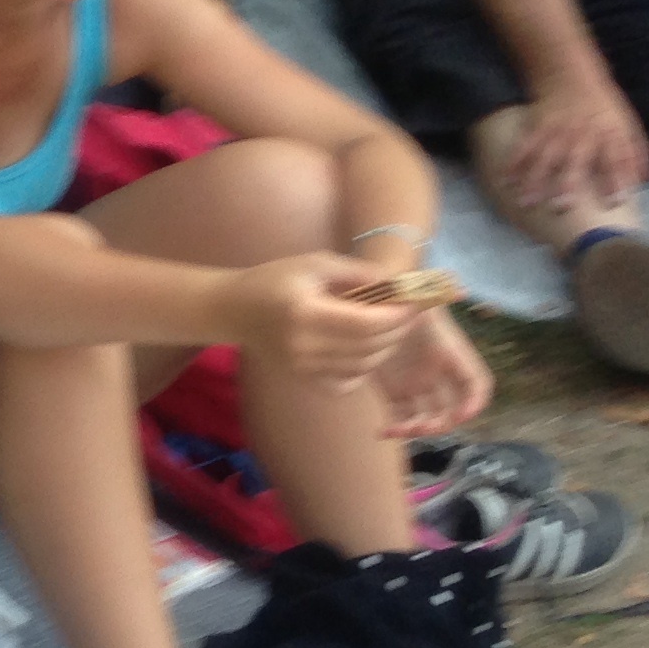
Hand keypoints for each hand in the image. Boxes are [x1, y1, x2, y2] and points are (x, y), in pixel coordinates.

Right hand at [229, 253, 418, 389]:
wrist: (234, 310)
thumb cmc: (274, 280)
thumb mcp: (314, 263)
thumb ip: (356, 272)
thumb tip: (397, 283)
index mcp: (305, 312)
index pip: (366, 323)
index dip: (397, 316)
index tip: (414, 303)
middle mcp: (303, 346)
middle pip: (369, 347)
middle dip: (398, 331)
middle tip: (410, 314)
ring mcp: (301, 367)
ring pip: (363, 367)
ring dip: (385, 349)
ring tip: (391, 329)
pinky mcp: (302, 379)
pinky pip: (346, 384)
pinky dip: (364, 370)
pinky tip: (366, 351)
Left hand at [374, 307, 491, 441]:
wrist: (371, 302)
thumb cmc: (399, 295)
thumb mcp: (418, 294)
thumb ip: (436, 294)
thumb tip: (460, 288)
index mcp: (451, 353)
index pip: (476, 382)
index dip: (476, 400)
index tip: (465, 414)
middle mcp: (438, 373)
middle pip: (451, 409)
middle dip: (441, 423)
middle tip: (421, 426)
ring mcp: (417, 384)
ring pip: (426, 417)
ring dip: (417, 430)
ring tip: (397, 430)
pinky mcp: (393, 390)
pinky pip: (399, 416)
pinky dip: (394, 429)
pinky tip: (381, 431)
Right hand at [507, 75, 648, 214]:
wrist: (570, 75)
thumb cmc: (603, 105)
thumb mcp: (628, 122)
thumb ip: (636, 152)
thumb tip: (645, 180)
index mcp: (609, 134)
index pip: (616, 158)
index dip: (617, 180)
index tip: (615, 202)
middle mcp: (583, 134)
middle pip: (575, 160)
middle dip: (567, 183)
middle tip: (560, 208)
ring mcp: (557, 130)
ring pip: (544, 157)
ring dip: (534, 180)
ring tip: (526, 202)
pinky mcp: (537, 126)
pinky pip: (524, 147)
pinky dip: (513, 164)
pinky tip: (505, 181)